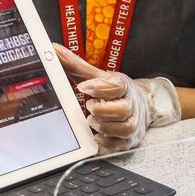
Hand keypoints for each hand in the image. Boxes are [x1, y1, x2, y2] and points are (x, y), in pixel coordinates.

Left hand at [52, 43, 180, 151]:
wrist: (141, 104)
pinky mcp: (130, 139)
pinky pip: (121, 145)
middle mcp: (131, 104)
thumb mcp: (98, 76)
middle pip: (123, 109)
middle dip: (102, 110)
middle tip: (89, 106)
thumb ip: (76, 65)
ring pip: (125, 128)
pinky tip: (96, 136)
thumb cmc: (115, 90)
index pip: (117, 86)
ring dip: (105, 126)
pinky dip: (107, 143)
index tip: (83, 87)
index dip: (100, 87)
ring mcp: (133, 123)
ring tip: (91, 121)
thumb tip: (53, 50)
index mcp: (124, 86)